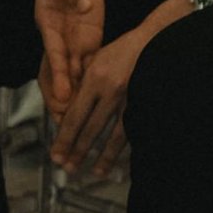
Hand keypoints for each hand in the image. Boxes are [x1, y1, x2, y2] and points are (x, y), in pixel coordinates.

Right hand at [35, 0, 104, 117]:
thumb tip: (83, 6)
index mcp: (48, 22)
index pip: (54, 53)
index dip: (59, 75)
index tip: (62, 95)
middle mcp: (59, 37)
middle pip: (59, 72)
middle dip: (61, 96)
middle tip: (66, 120)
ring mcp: (73, 41)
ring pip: (74, 74)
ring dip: (76, 96)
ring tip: (78, 121)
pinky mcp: (89, 40)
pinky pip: (90, 64)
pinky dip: (91, 82)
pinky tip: (95, 101)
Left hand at [46, 24, 149, 176]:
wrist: (157, 40)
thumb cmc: (123, 50)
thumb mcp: (97, 60)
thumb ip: (84, 85)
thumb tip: (69, 112)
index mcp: (95, 79)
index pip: (75, 116)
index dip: (64, 138)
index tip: (56, 154)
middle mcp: (111, 91)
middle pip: (91, 129)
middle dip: (77, 151)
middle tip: (67, 168)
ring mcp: (132, 99)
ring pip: (114, 135)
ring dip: (102, 156)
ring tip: (94, 172)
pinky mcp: (147, 104)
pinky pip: (133, 131)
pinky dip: (124, 147)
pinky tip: (119, 158)